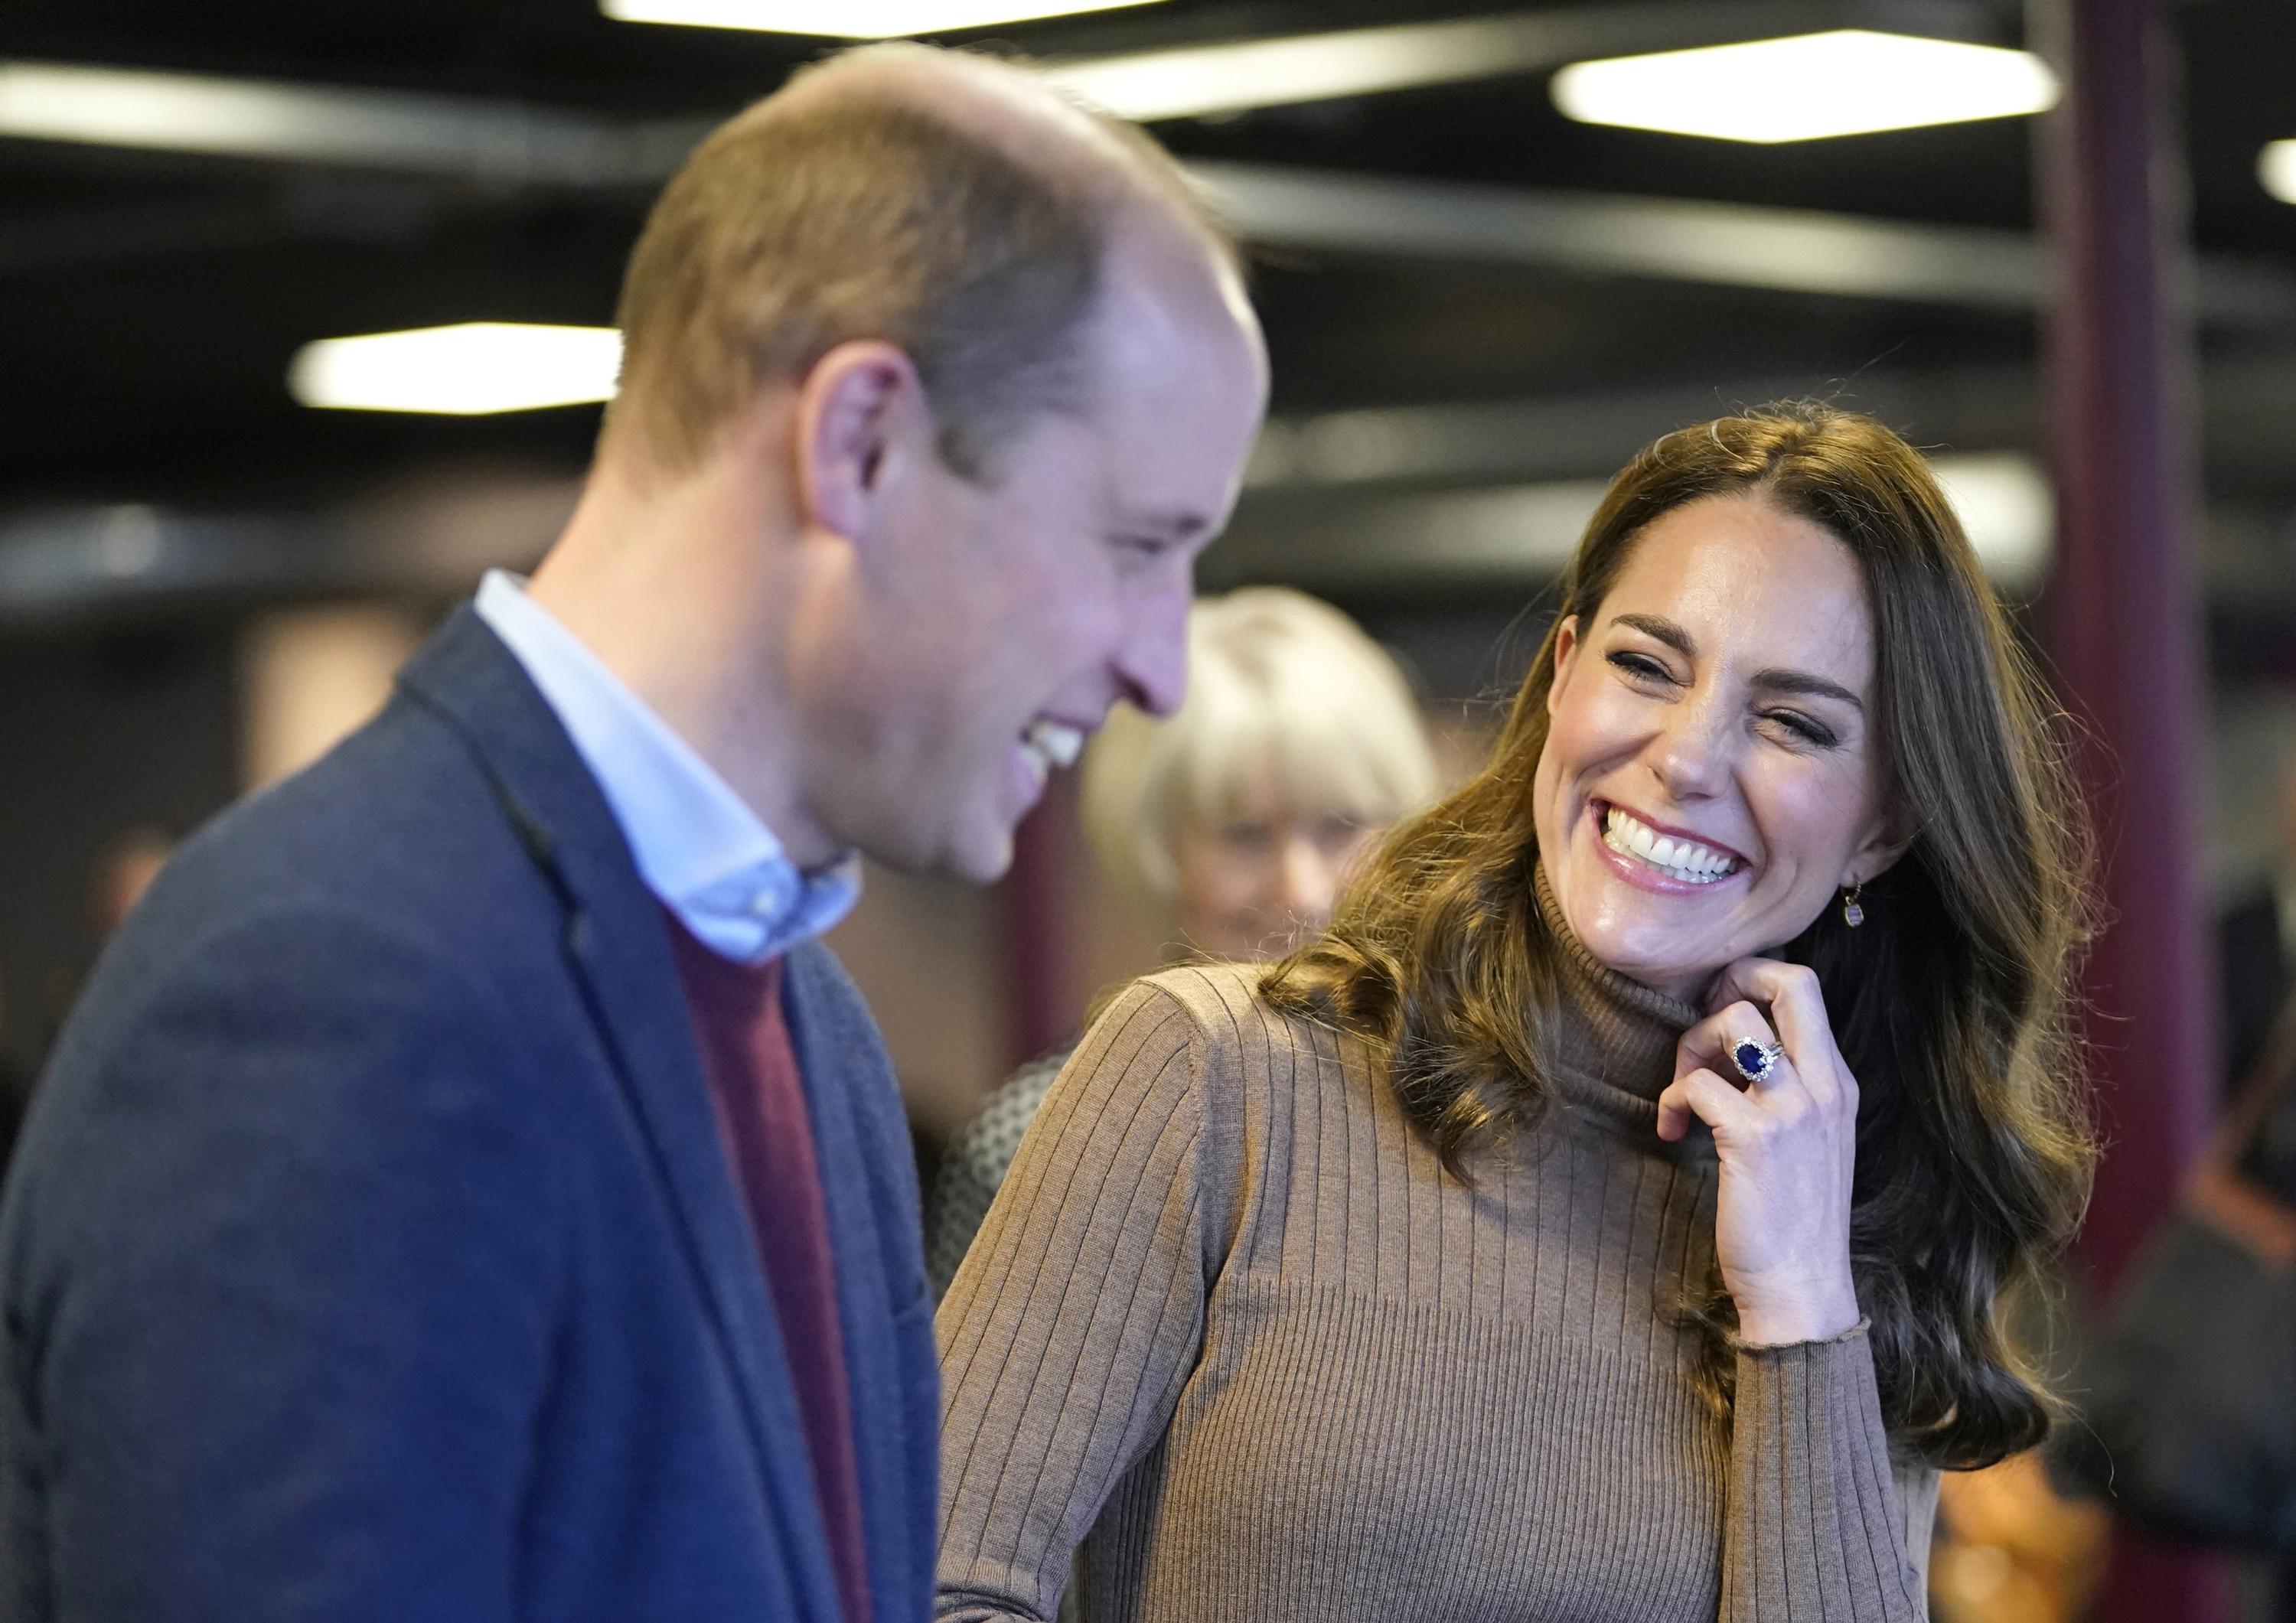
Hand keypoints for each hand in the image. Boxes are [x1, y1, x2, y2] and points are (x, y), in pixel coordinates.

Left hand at [1655, 958, 1860, 1345]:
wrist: (1802, 1289)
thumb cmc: (1792, 1219)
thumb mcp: (1808, 1141)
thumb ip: (1785, 1089)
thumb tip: (1734, 1048)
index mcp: (1839, 1083)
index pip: (1806, 989)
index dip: (1752, 981)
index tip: (1718, 1016)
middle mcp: (1825, 1087)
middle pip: (1790, 982)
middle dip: (1731, 981)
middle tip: (1701, 1027)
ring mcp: (1794, 1110)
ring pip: (1736, 1021)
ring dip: (1691, 1045)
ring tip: (1683, 1090)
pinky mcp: (1756, 1138)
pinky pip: (1699, 1083)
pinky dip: (1672, 1098)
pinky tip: (1672, 1129)